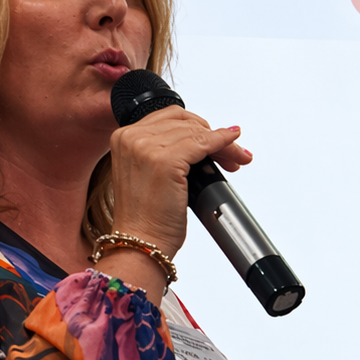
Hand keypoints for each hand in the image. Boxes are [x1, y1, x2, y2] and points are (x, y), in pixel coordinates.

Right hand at [106, 105, 252, 259]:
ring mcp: (146, 147)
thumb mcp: (149, 172)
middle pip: (185, 122)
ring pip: (197, 132)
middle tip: (232, 154)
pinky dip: (223, 144)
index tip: (215, 140)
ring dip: (224, 144)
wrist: (140, 242)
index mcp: (124, 136)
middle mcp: (131, 137)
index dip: (198, 127)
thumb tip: (203, 140)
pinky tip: (233, 150)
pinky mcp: (165, 160)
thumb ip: (165, 150)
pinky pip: (203, 143)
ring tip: (236, 160)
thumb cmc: (147, 216)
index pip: (170, 117)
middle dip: (213, 135)